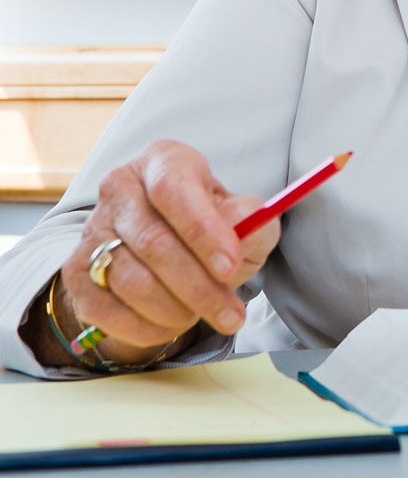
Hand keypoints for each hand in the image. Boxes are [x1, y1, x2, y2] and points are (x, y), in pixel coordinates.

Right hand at [53, 141, 278, 365]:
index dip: (202, 231)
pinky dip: (143, 327)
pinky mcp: (75, 271)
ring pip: (130, 279)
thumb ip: (252, 219)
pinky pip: (104, 309)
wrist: (169, 248)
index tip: (231, 266)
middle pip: (153, 241)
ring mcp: (92, 228)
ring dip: (174, 309)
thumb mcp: (244, 216)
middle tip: (231, 314)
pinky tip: (171, 326)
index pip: (173, 190)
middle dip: (198, 286)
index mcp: (163, 160)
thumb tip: (244, 227)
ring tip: (204, 316)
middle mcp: (120, 187)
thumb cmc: (212, 226)